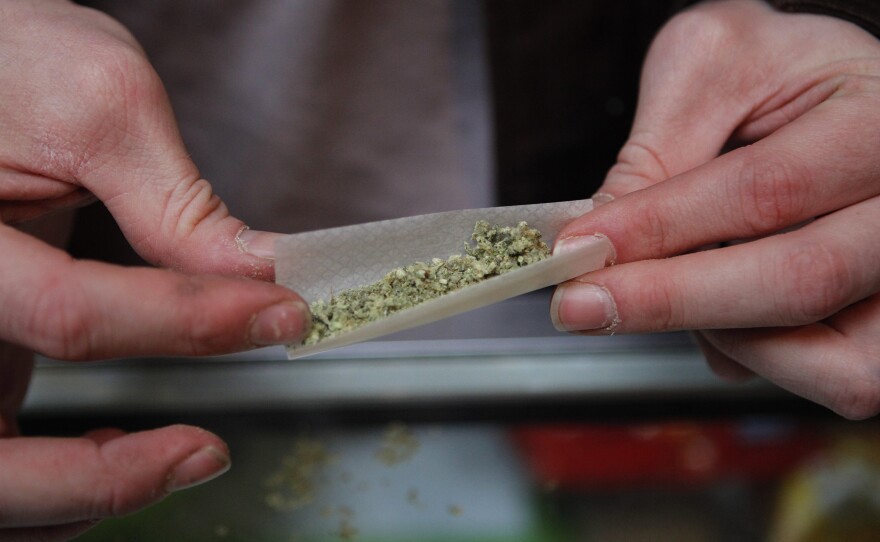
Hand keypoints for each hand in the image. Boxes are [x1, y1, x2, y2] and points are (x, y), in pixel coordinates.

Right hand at [0, 1, 308, 536]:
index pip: (68, 316)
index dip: (188, 325)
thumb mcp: (97, 105)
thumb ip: (178, 205)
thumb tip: (262, 276)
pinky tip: (116, 445)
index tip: (281, 313)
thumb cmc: (9, 56)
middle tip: (206, 452)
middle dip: (101, 478)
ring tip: (174, 458)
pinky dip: (56, 475)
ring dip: (76, 496)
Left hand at [551, 0, 879, 418]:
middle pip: (802, 281)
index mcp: (877, 122)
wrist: (835, 93)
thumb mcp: (711, 68)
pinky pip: (831, 377)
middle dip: (671, 301)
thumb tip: (598, 241)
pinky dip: (757, 358)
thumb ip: (657, 151)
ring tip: (667, 291)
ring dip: (722, 336)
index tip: (580, 247)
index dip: (661, 227)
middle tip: (581, 305)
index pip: (766, 189)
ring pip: (829, 359)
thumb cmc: (779, 74)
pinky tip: (721, 313)